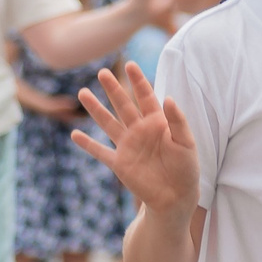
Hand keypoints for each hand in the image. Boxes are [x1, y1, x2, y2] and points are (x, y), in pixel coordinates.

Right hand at [76, 61, 199, 215]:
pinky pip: (100, 152)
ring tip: (82, 93)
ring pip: (108, 123)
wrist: (177, 197)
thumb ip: (177, 121)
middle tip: (102, 72)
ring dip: (95, 109)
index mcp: (157, 123)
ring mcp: (128, 146)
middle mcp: (140, 131)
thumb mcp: (186, 143)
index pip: (146, 97)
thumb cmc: (186, 169)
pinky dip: (87, 144)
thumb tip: (168, 98)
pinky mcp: (120, 164)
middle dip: (113, 89)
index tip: (130, 64)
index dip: (138, 81)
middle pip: (123, 105)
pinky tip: (74, 135)